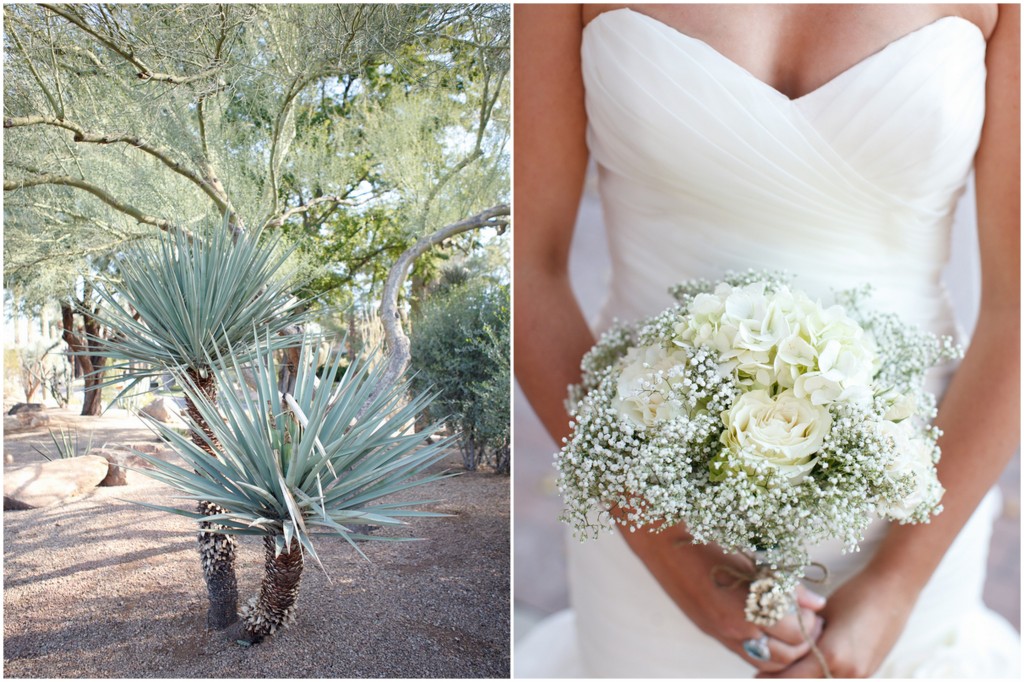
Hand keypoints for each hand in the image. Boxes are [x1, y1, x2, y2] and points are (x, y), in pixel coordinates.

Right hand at [619, 522, 826, 673]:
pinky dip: (762, 650)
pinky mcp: (710, 632)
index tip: (814, 610)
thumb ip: (787, 585)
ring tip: (790, 628)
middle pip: (784, 655)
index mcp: (747, 608)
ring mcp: (720, 634)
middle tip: (808, 622)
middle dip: (802, 642)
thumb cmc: (708, 541)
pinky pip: (745, 654)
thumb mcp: (751, 561)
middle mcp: (734, 629)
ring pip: (765, 662)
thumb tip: (817, 603)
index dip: (809, 624)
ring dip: (783, 650)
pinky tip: (766, 629)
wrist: (661, 541)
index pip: (794, 633)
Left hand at [756, 569, 915, 677]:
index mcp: (833, 655)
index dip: (772, 678)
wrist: (894, 590)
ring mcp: (860, 675)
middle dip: (786, 679)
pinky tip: (808, 664)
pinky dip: (819, 675)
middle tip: (765, 674)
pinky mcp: (867, 672)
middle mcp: (848, 672)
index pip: (793, 678)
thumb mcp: (822, 614)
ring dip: (803, 678)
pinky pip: (835, 679)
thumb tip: (784, 647)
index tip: (756, 676)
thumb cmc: (855, 594)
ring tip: (785, 666)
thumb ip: (804, 636)